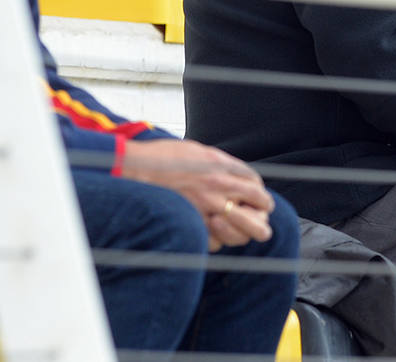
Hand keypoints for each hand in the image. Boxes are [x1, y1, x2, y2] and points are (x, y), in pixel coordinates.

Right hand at [118, 139, 274, 250]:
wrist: (132, 168)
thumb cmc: (164, 158)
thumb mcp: (200, 152)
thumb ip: (223, 165)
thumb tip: (238, 176)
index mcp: (223, 169)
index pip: (256, 186)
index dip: (260, 196)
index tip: (259, 201)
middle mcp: (219, 189)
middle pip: (259, 212)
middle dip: (262, 220)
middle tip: (261, 224)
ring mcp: (205, 209)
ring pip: (239, 233)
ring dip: (240, 233)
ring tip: (236, 232)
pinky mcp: (191, 224)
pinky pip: (214, 243)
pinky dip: (215, 241)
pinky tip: (211, 234)